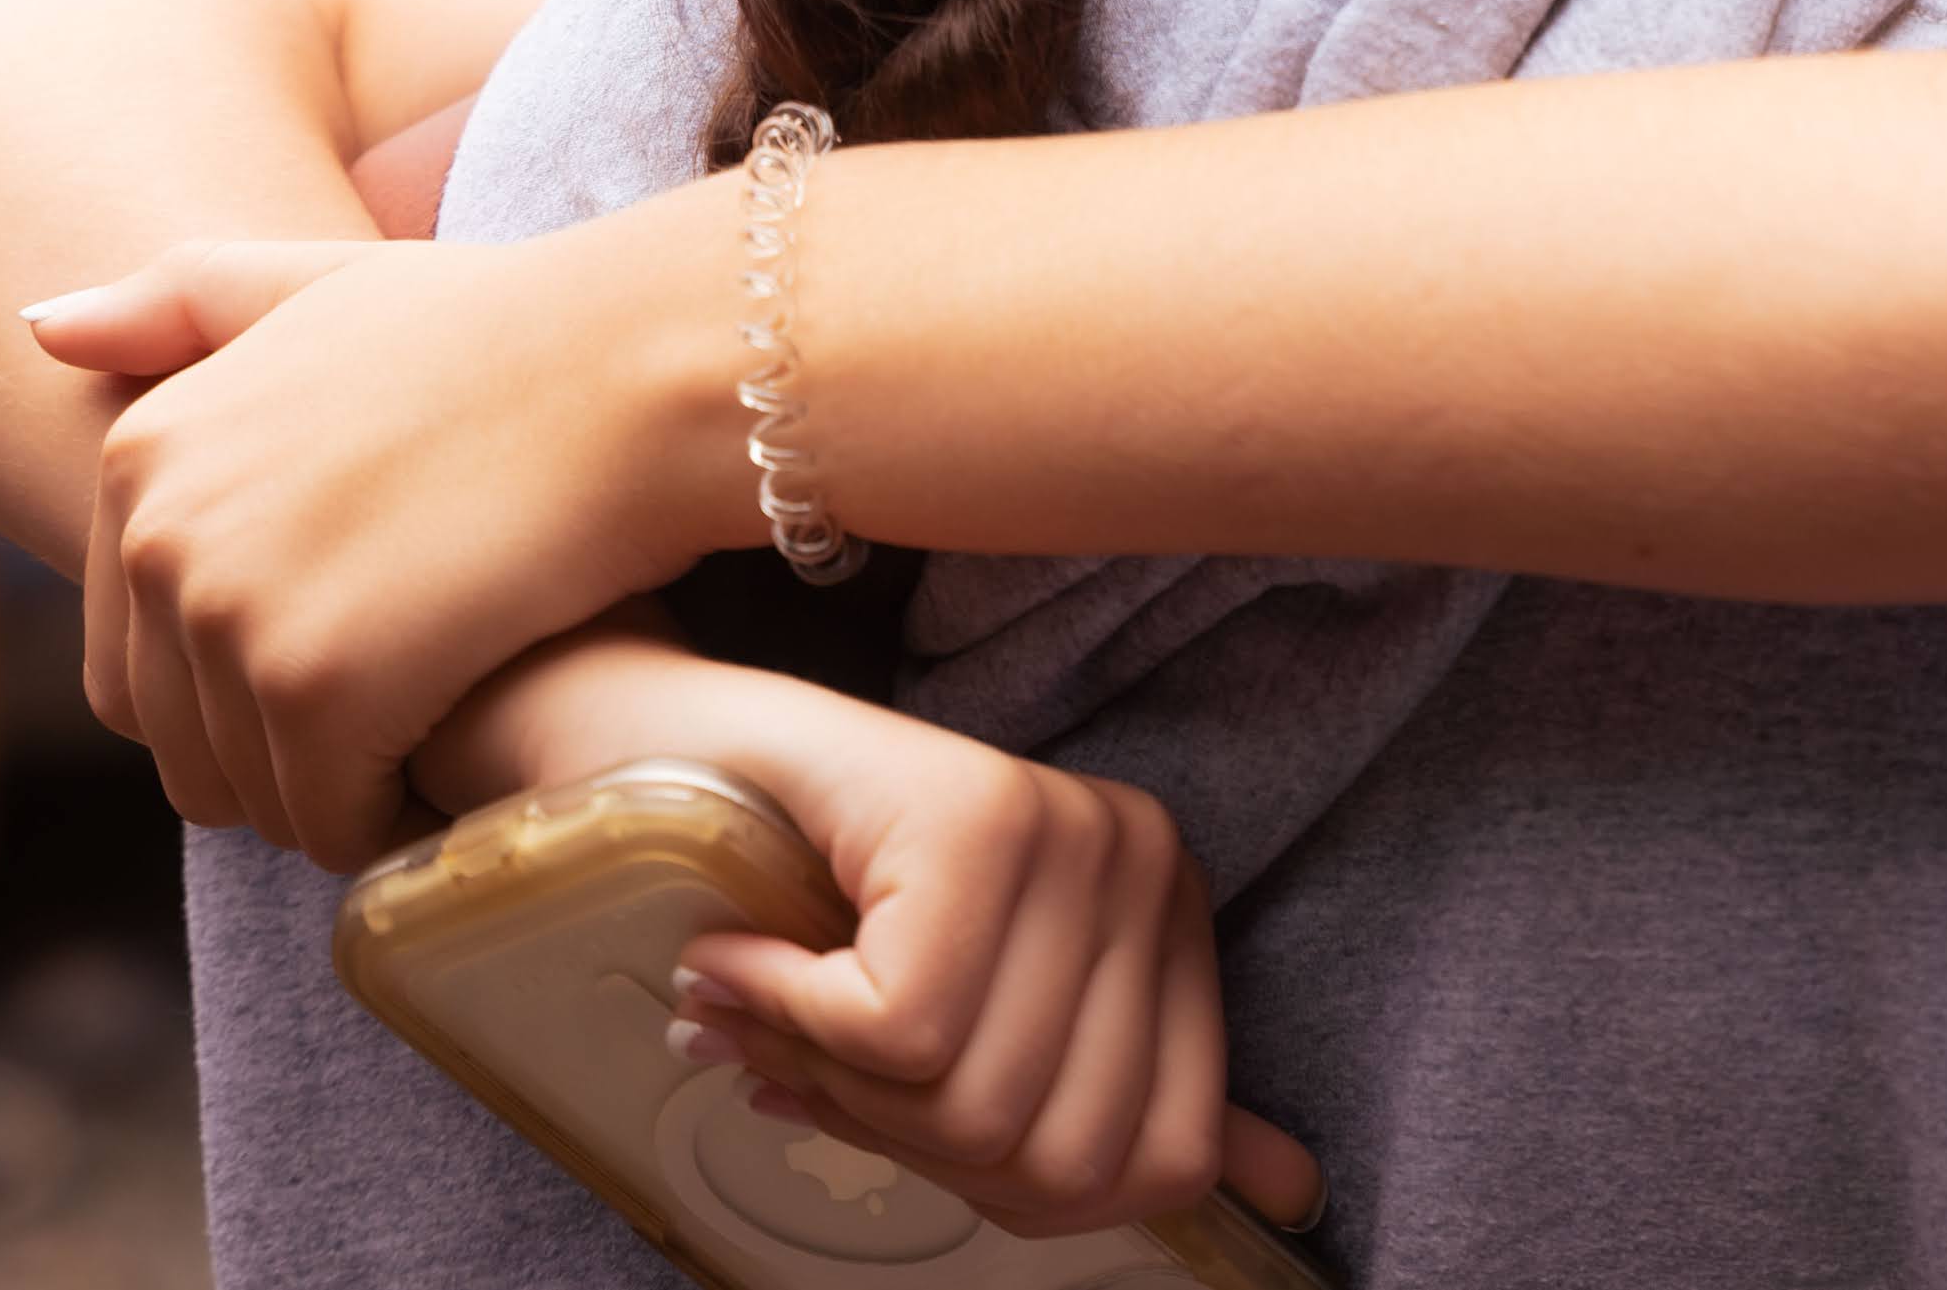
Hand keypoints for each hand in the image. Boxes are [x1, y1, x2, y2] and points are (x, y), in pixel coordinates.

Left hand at [27, 205, 744, 864]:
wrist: (631, 367)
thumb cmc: (506, 326)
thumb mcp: (324, 285)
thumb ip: (181, 305)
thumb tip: (36, 328)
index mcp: (140, 452)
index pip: (130, 663)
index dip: (244, 685)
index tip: (359, 649)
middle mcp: (156, 534)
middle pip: (182, 742)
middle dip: (286, 749)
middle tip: (408, 706)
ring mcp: (226, 613)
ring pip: (252, 791)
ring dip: (341, 788)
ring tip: (440, 720)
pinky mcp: (314, 687)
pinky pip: (325, 818)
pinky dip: (391, 816)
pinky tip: (460, 758)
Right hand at [442, 628, 1323, 1238]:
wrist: (653, 751)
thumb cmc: (808, 896)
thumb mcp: (985, 1022)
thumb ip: (1128, 1096)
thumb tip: (1293, 1194)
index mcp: (1171, 915)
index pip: (1161, 1161)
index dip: (1010, 1187)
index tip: (903, 1113)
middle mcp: (1145, 859)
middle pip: (1061, 1153)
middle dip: (909, 1143)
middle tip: (818, 1060)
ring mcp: (1070, 828)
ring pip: (976, 1100)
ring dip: (840, 1087)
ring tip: (787, 1005)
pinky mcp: (974, 815)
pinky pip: (900, 1031)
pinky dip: (792, 1024)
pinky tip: (748, 961)